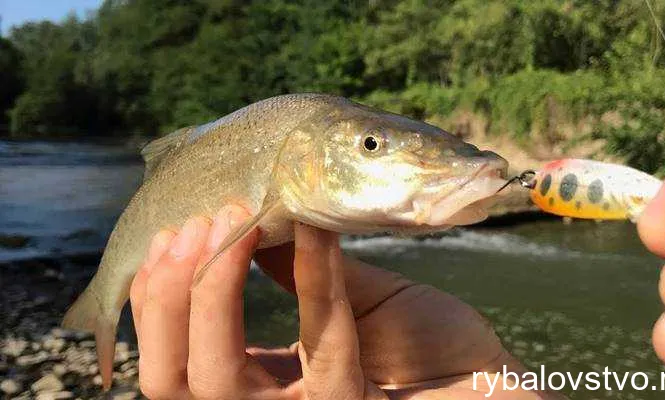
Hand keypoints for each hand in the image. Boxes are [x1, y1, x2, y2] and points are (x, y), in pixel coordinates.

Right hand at [130, 205, 557, 398]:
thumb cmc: (429, 349)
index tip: (180, 230)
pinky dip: (314, 279)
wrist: (498, 387)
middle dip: (169, 296)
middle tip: (189, 225)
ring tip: (232, 226)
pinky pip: (318, 346)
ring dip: (211, 295)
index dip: (163, 295)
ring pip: (213, 382)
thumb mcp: (352, 301)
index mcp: (262, 382)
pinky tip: (318, 229)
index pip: (179, 353)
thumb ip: (299, 273)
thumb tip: (251, 226)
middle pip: (173, 376)